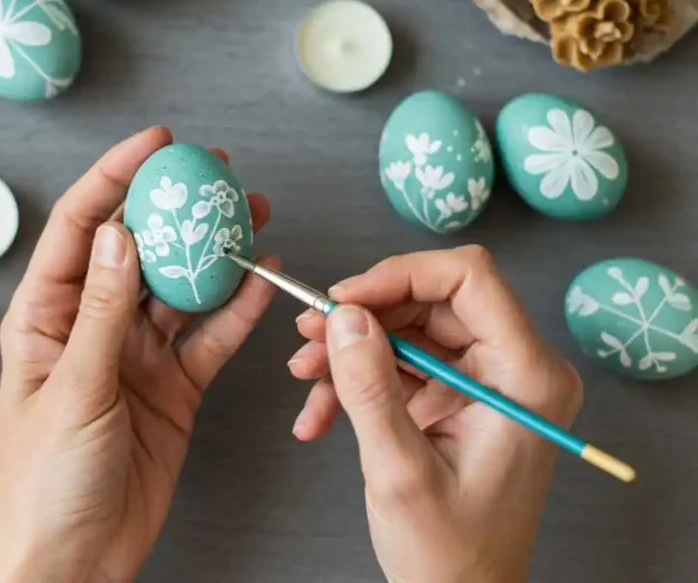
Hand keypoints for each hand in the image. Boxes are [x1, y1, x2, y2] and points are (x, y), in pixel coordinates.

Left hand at [0, 127, 277, 582]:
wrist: (75, 559)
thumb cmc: (47, 481)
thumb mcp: (75, 387)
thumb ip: (104, 310)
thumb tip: (120, 234)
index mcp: (49, 316)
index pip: (81, 227)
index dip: (115, 178)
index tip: (157, 145)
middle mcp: (95, 325)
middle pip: (140, 248)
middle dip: (177, 207)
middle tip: (220, 171)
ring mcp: (138, 355)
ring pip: (182, 288)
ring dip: (216, 253)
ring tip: (255, 214)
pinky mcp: (174, 387)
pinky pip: (210, 339)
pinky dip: (237, 311)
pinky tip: (263, 279)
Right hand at [288, 246, 582, 582]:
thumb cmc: (449, 554)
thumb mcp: (400, 470)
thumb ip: (370, 387)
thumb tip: (342, 316)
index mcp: (526, 377)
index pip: (469, 278)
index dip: (400, 275)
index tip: (342, 299)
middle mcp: (514, 368)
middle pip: (431, 301)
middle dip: (364, 317)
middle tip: (308, 335)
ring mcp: (485, 382)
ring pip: (408, 329)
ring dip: (351, 350)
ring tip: (304, 376)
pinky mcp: (458, 398)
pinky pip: (402, 364)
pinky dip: (357, 381)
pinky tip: (319, 414)